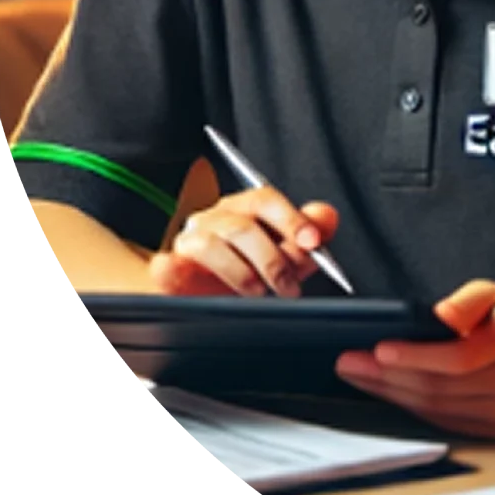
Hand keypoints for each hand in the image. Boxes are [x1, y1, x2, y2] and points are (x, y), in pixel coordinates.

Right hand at [148, 191, 338, 297]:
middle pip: (242, 227)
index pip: (266, 201)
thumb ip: (310, 232)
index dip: (292, 220)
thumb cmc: (249, 265)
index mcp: (245, 207)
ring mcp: (189, 241)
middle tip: (289, 286)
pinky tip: (194, 284)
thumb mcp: (286, 249)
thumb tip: (327, 218)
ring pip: (212, 246)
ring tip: (258, 294)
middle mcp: (216, 217)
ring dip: (241, 274)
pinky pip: (168, 266)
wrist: (201, 291)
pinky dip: (177, 272)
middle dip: (272, 260)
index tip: (313, 242)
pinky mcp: (168, 269)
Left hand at [335, 280, 494, 438]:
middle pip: (441, 387)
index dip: (417, 356)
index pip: (460, 357)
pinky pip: (443, 422)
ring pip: (437, 408)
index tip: (380, 349)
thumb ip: (468, 300)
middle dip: (388, 376)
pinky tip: (386, 392)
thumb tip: (441, 316)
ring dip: (391, 393)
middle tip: (349, 362)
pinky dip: (410, 408)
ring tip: (357, 375)